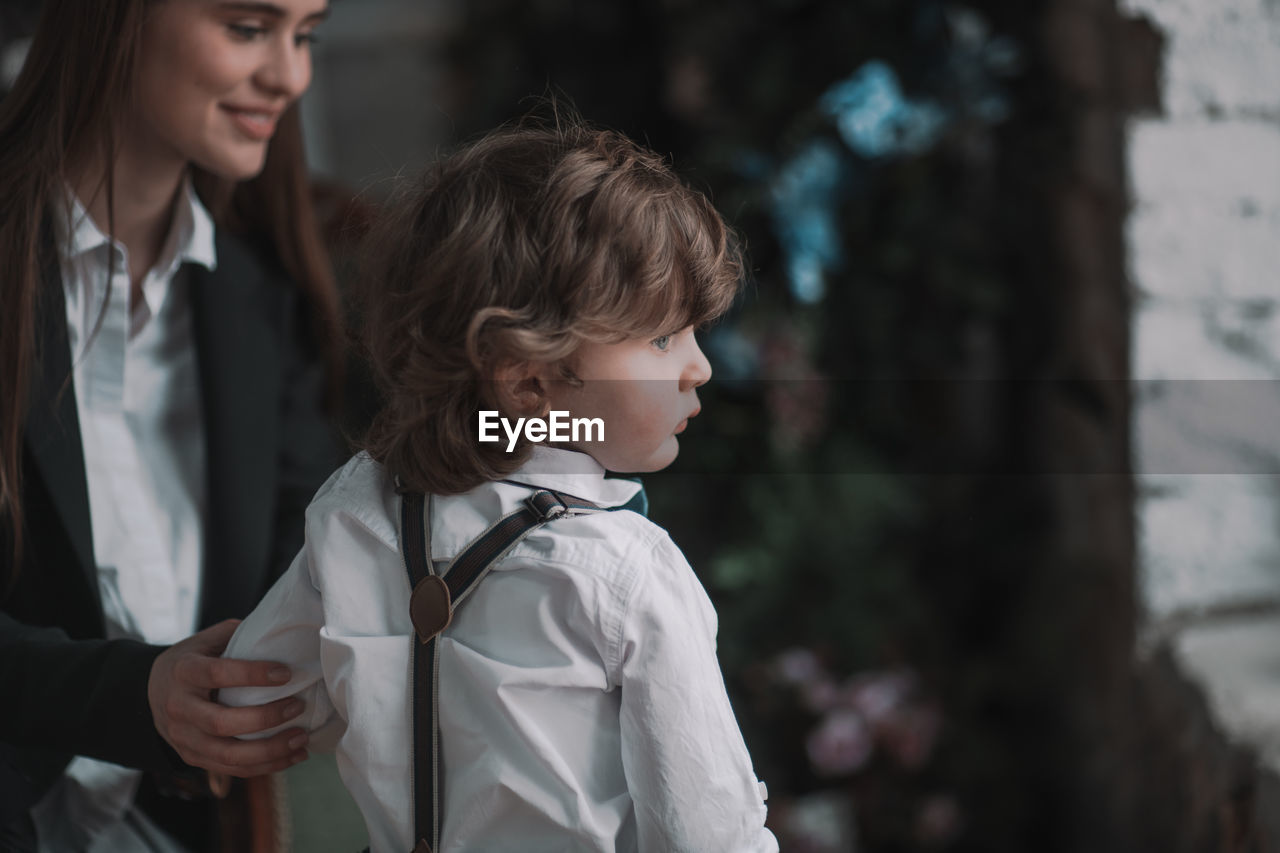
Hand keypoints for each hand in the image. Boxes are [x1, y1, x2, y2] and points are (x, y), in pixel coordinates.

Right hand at [148, 619, 308, 776]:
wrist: (150, 688)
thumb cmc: (193, 659)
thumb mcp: (208, 640)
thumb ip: (238, 636)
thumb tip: (282, 633)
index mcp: (183, 671)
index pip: (217, 674)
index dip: (252, 675)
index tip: (286, 673)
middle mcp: (178, 707)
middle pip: (221, 722)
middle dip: (265, 718)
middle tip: (298, 706)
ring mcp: (182, 737)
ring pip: (227, 754)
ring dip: (269, 751)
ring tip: (301, 739)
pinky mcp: (192, 757)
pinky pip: (230, 768)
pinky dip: (264, 766)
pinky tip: (291, 756)